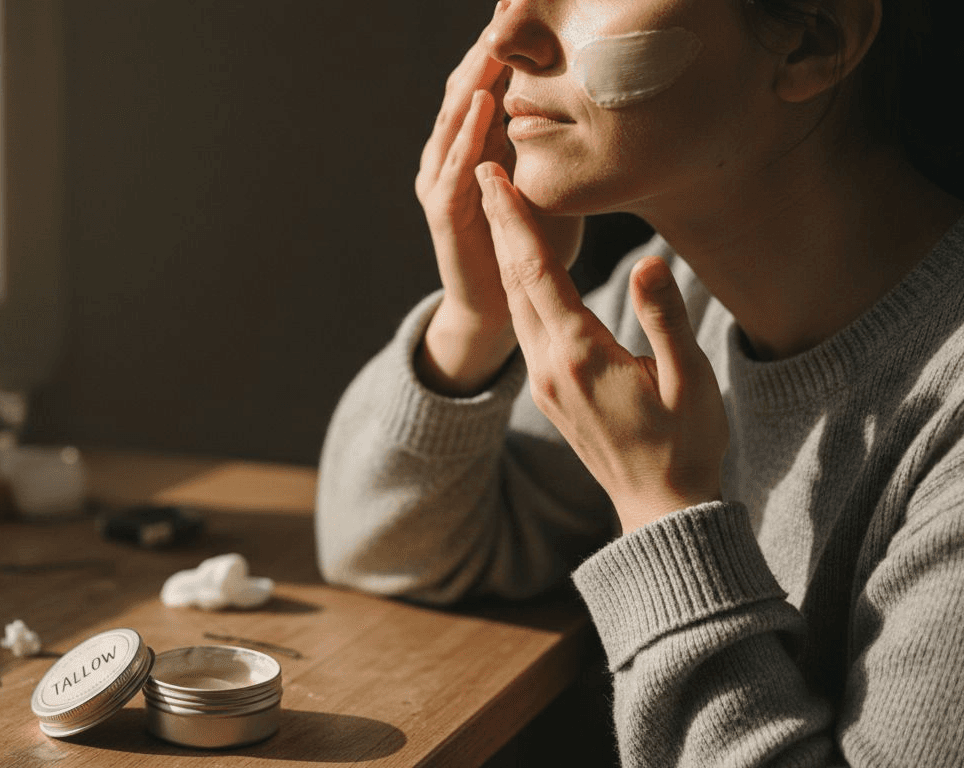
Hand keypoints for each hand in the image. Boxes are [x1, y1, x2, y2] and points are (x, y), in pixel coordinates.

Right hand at [414, 36, 583, 394]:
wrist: (500, 309)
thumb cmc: (531, 243)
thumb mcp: (552, 179)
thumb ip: (562, 143)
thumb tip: (609, 102)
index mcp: (478, 141)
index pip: (489, 79)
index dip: (504, 41)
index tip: (524, 0)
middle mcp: (452, 152)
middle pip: (466, 86)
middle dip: (486, 45)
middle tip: (506, 2)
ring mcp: (441, 180)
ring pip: (455, 117)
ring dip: (474, 76)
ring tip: (494, 38)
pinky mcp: (443, 212)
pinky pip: (456, 166)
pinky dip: (468, 133)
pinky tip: (484, 102)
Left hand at [475, 162, 727, 532]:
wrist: (659, 508)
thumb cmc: (686, 443)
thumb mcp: (688, 379)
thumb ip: (664, 319)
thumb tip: (646, 261)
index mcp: (579, 354)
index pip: (535, 271)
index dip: (513, 218)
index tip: (493, 174)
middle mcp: (548, 364)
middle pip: (513, 279)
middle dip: (498, 222)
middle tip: (483, 167)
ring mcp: (542, 380)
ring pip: (514, 303)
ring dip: (504, 252)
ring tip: (497, 205)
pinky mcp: (547, 390)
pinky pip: (524, 325)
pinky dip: (518, 285)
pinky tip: (521, 265)